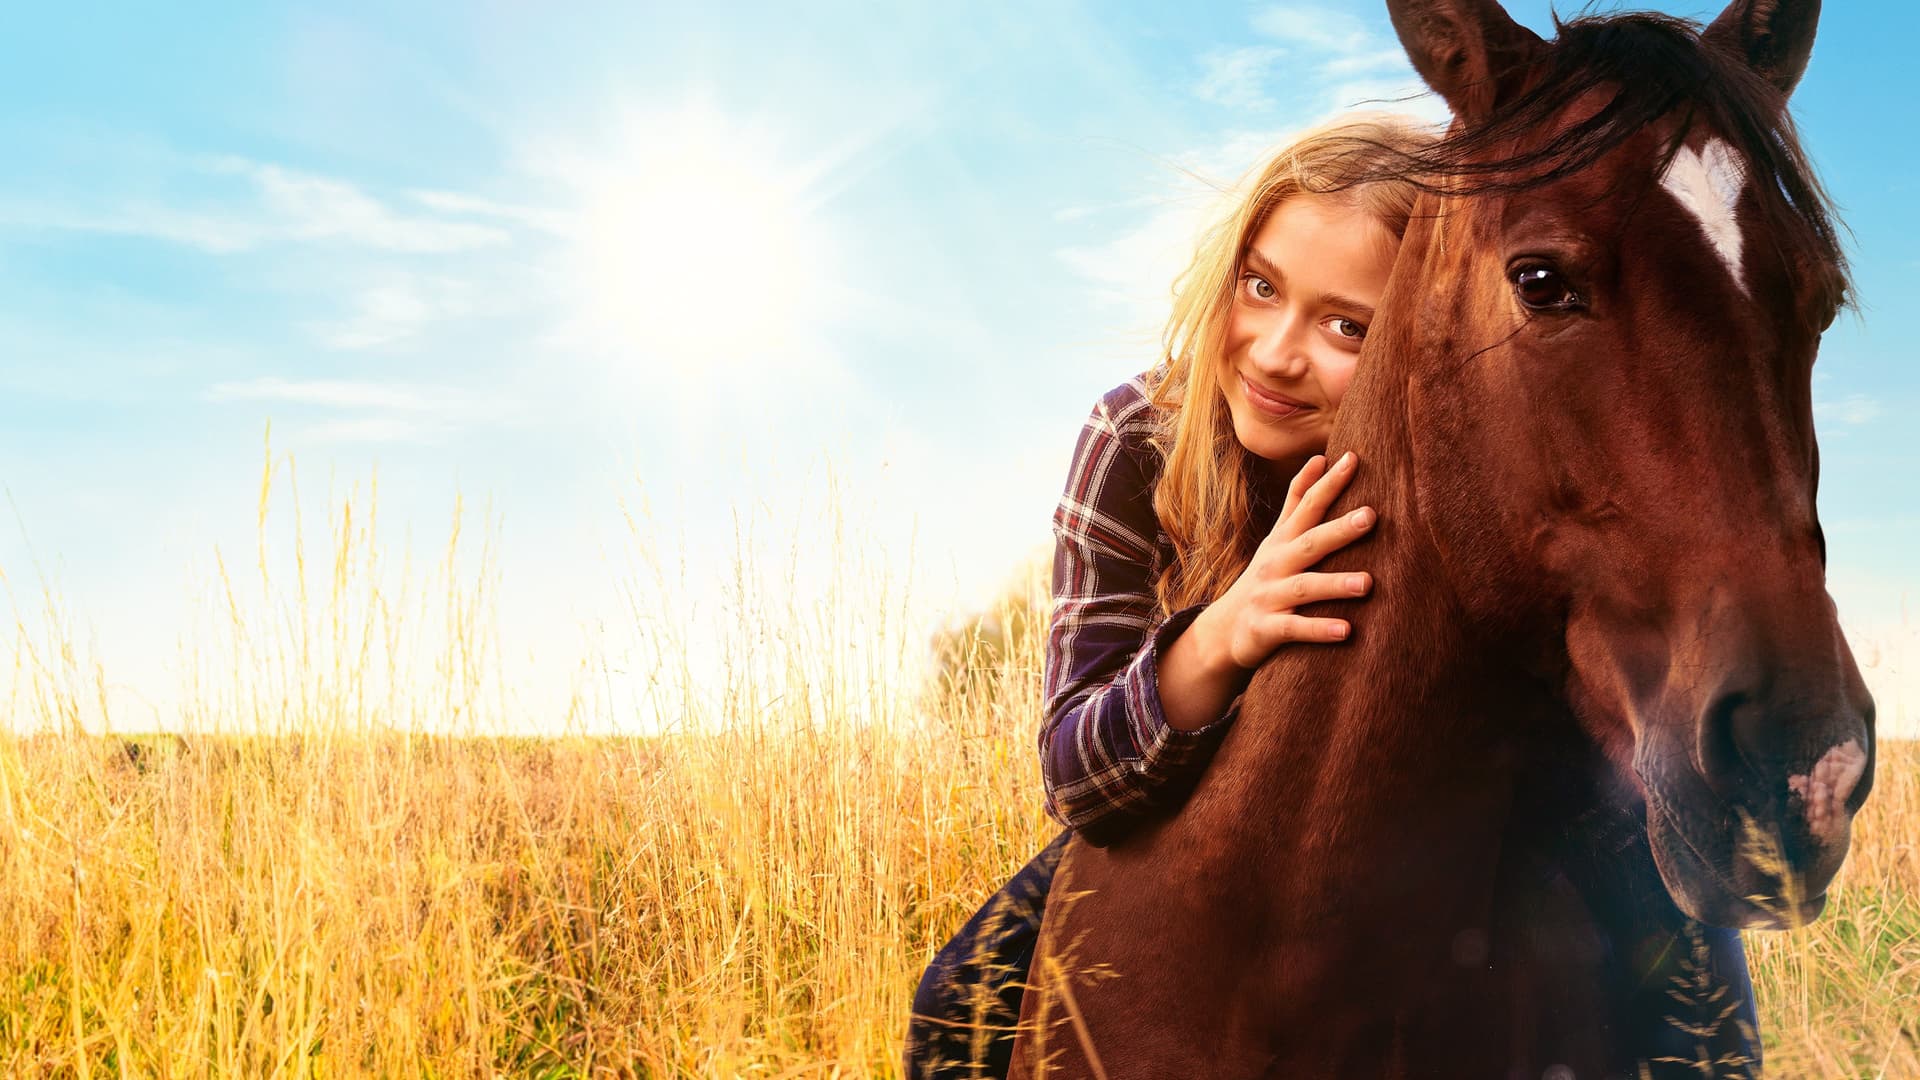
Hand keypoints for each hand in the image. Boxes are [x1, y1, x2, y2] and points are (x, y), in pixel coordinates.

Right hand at [1208, 451, 1377, 671]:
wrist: (1224, 630)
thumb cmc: (1266, 578)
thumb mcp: (1277, 538)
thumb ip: (1297, 501)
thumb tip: (1320, 457)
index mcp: (1283, 541)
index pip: (1306, 505)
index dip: (1327, 483)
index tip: (1352, 458)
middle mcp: (1275, 564)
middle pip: (1309, 543)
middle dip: (1339, 530)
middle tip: (1371, 516)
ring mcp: (1269, 596)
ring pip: (1303, 588)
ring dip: (1334, 584)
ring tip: (1367, 584)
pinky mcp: (1266, 629)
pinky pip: (1294, 629)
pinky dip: (1318, 630)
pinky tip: (1346, 630)